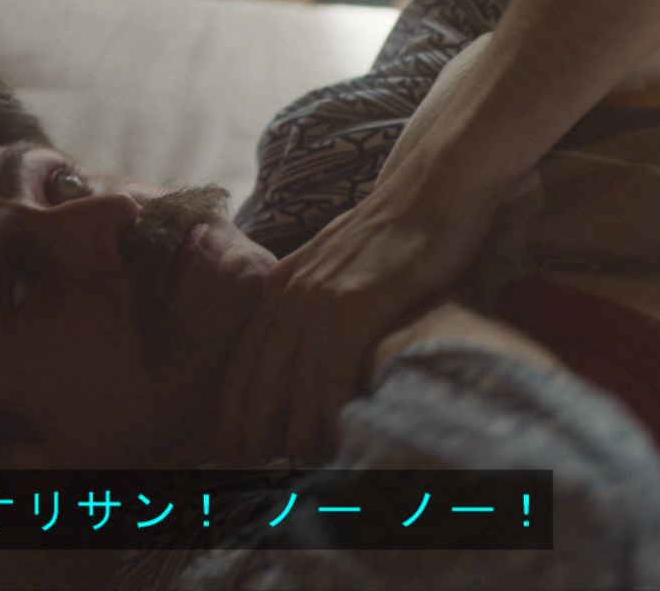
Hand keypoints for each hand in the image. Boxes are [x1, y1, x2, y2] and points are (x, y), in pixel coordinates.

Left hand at [216, 179, 498, 466]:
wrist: (432, 188)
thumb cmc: (393, 239)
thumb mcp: (336, 272)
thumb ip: (314, 310)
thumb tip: (307, 364)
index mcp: (277, 288)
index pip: (240, 363)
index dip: (230, 413)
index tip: (227, 454)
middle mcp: (288, 292)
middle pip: (255, 378)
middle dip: (248, 432)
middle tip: (251, 472)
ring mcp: (320, 295)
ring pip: (291, 383)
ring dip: (294, 432)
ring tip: (303, 465)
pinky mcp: (356, 300)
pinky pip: (330, 370)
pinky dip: (327, 411)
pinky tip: (334, 436)